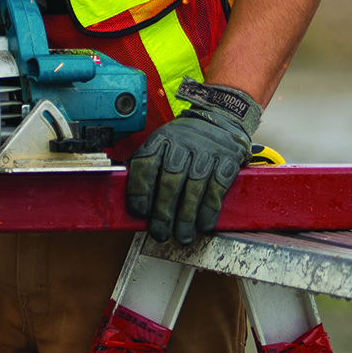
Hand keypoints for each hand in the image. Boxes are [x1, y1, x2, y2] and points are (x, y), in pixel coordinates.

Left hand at [126, 79, 261, 243]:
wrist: (221, 116)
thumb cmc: (186, 140)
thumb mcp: (162, 142)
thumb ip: (147, 164)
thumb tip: (123, 192)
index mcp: (161, 139)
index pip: (145, 164)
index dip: (140, 191)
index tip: (140, 213)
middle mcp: (183, 143)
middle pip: (170, 181)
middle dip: (163, 212)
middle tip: (160, 233)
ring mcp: (207, 150)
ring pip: (193, 188)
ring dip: (186, 217)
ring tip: (182, 236)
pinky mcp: (228, 158)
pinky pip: (217, 187)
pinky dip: (209, 209)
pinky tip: (203, 224)